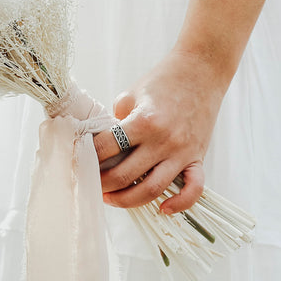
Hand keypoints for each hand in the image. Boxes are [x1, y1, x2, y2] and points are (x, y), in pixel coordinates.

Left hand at [90, 48, 228, 214]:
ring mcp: (182, 152)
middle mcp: (163, 141)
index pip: (106, 148)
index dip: (89, 157)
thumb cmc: (163, 80)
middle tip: (91, 184)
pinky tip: (162, 209)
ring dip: (128, 200)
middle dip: (102, 184)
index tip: (80, 161)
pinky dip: (178, 204)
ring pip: (152, 190)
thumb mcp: (131, 95)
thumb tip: (103, 146)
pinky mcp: (198, 158)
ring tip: (112, 198)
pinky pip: (193, 190)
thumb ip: (117, 121)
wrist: (201, 71)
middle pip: (125, 176)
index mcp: (144, 121)